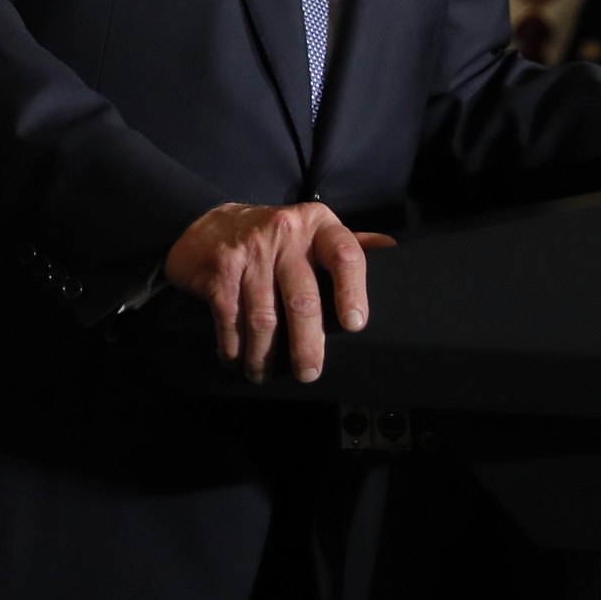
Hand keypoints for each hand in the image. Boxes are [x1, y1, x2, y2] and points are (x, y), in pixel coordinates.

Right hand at [161, 201, 391, 382]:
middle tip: (309, 372)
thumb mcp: (314, 232)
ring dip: (264, 354)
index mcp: (318, 225)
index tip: (355, 324)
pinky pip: (230, 316)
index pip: (345, 255)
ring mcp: (250, 251)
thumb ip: (349, 244)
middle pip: (303, 298)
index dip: (352, 291)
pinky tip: (236, 358)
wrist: (209, 225)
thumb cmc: (274, 239)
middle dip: (306, 344)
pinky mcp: (221, 268)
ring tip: (263, 374)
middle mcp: (285, 234)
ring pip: (264, 316)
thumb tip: (391, 252)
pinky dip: (233, 345)